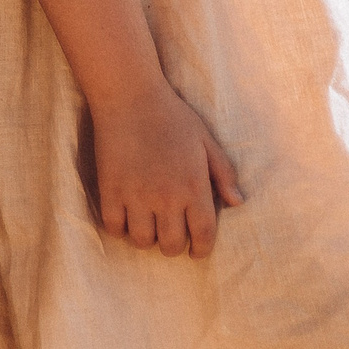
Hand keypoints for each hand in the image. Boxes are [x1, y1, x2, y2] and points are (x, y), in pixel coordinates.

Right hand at [86, 81, 245, 258]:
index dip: (201, 249)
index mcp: (194, 187)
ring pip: (142, 241)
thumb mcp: (207, 141)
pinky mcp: (111, 190)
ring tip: (148, 226)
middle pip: (171, 245)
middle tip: (171, 234)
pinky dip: (120, 228)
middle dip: (174, 245)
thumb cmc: (172, 116)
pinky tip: (126, 217)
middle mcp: (166, 198)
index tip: (196, 251)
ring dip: (147, 238)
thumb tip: (237, 203)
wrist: (130, 97)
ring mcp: (136, 196)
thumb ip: (224, 173)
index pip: (202, 235)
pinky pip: (113, 227)